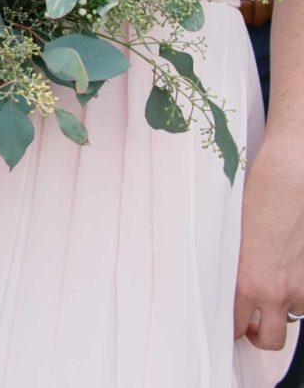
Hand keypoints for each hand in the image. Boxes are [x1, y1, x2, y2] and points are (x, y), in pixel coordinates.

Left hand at [235, 133, 303, 348]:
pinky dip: (302, 291)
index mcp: (245, 282)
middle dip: (260, 335)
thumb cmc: (257, 198)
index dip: (232, 329)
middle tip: (253, 323)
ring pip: (294, 316)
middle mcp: (276, 292)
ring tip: (274, 284)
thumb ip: (231, 268)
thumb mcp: (230, 237)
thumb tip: (224, 287)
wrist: (292, 179)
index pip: (234, 327)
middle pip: (270, 340)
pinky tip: (292, 271)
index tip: (230, 325)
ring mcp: (303, 288)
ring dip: (284, 307)